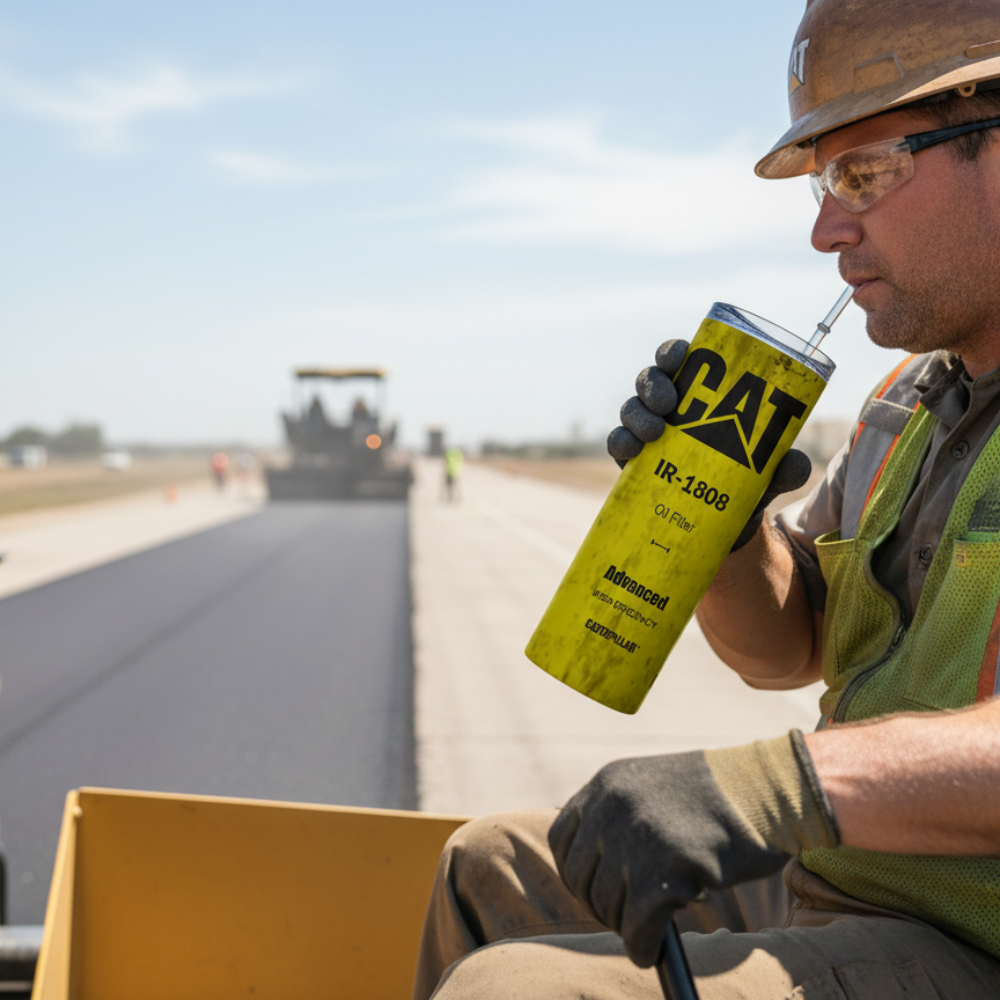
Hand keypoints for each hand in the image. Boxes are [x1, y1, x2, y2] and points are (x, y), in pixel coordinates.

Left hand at [548, 733, 837, 967]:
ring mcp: (636, 836)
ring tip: (652, 921)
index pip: (561, 837)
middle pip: (580, 876)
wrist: (764, 790)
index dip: (574, 872)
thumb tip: (595, 876)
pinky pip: (637, 925)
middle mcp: (612, 806)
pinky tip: (651, 950)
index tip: (590, 889)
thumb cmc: (714, 799)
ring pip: (608, 904)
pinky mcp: (663, 869)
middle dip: (601, 904)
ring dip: (627, 924)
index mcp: (607, 783)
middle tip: (627, 915)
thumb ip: (620, 817)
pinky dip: (642, 945)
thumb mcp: (652, 788)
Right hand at [607, 339, 812, 551]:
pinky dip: (621, 442)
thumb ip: (783, 467)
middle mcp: (669, 409)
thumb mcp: (767, 475)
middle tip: (669, 404)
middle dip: (654, 385)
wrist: (723, 527)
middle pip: (650, 380)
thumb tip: (795, 463)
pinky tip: (632, 452)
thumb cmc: (744, 485)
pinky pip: (618, 443)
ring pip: (631, 408)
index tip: (679, 356)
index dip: (673, 352)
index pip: (681, 361)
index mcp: (699, 396)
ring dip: (637, 414)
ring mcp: (647, 434)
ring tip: (654, 434)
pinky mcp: (633, 462)